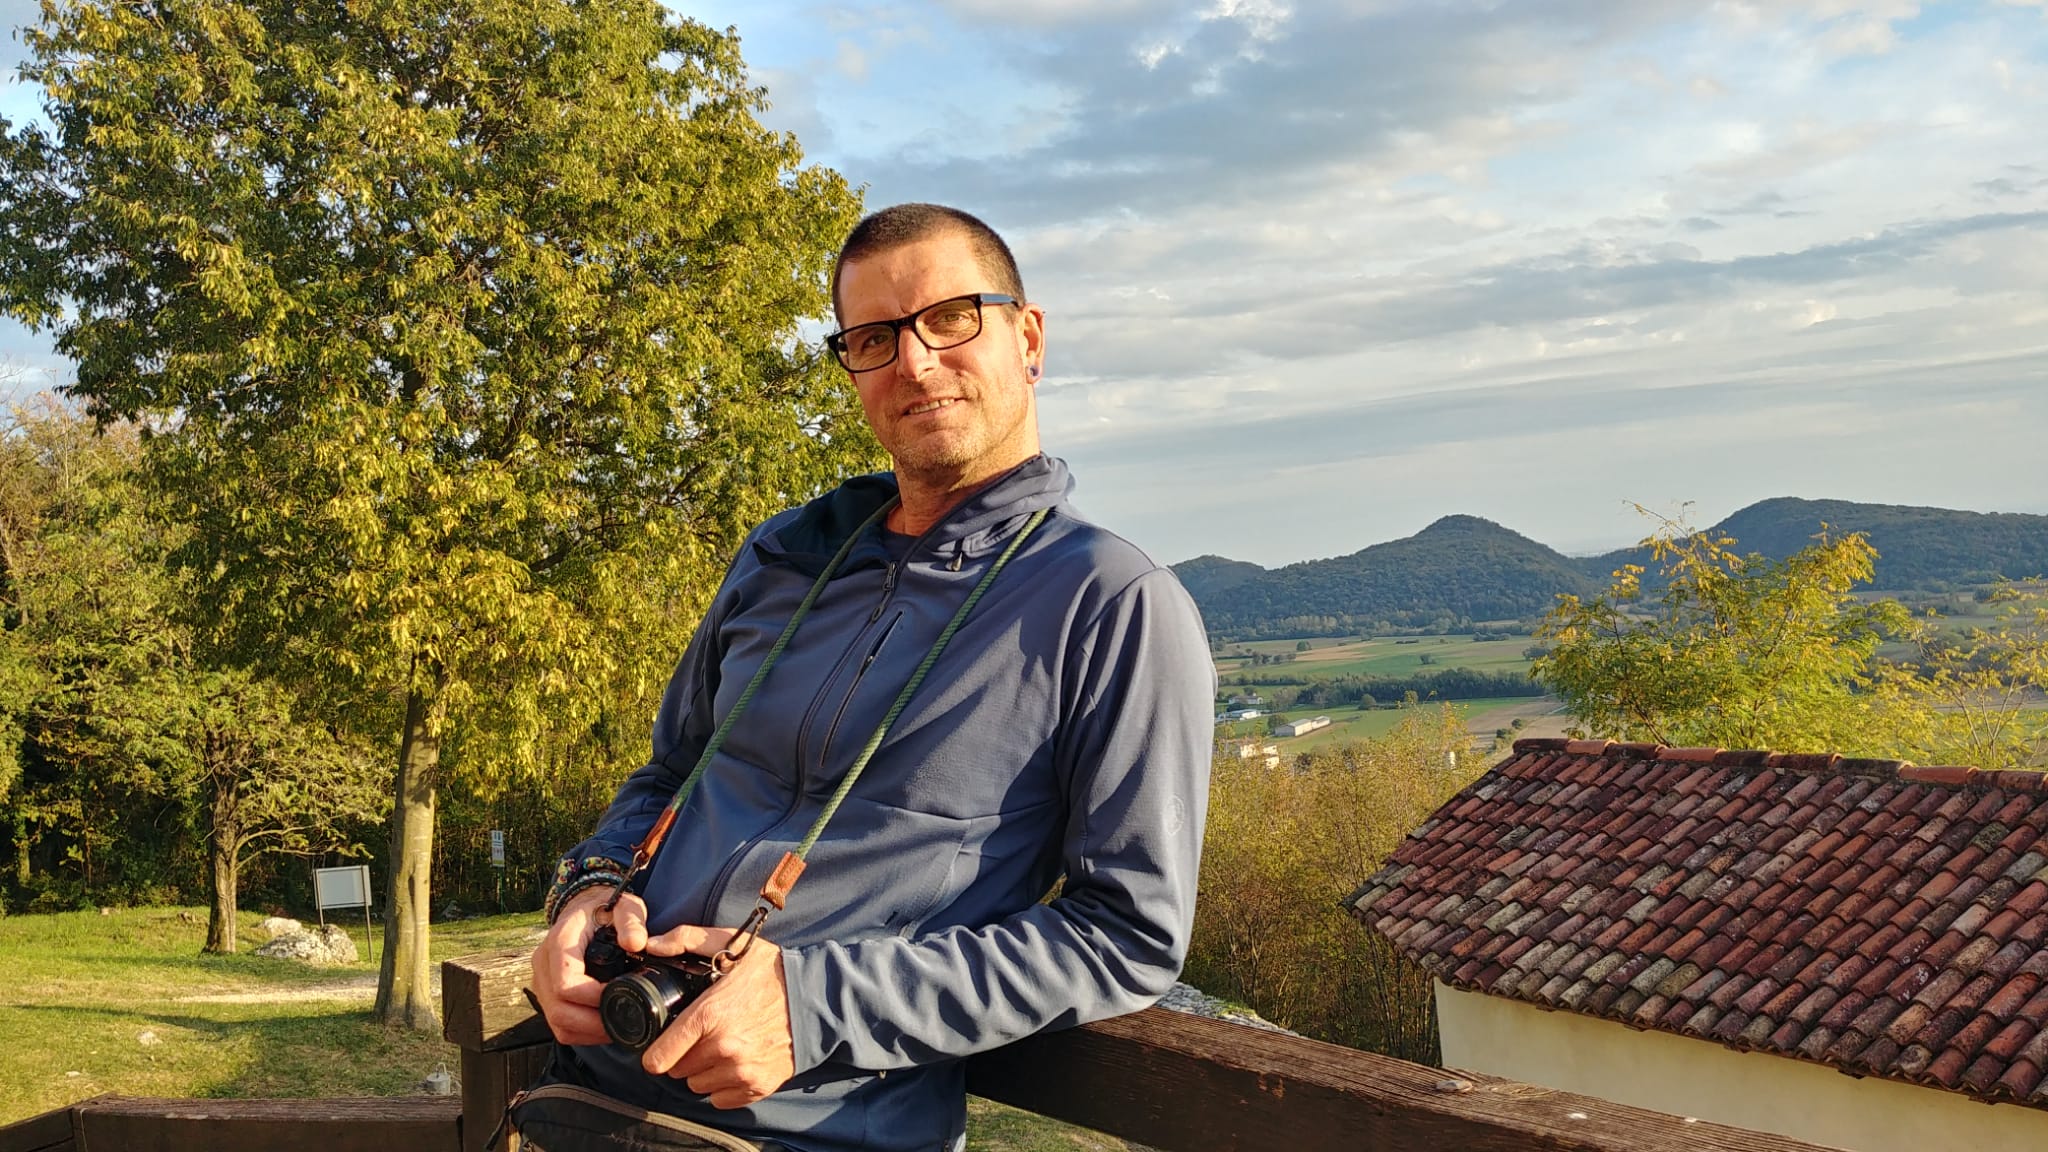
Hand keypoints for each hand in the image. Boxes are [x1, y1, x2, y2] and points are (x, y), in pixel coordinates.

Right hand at [530, 886, 648, 1045]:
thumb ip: (632, 921)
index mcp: (559, 942)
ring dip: (587, 1031)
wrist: (584, 908)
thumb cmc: (605, 909)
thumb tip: (636, 943)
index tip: (621, 997)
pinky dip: (581, 1031)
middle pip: (559, 1010)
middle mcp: (543, 963)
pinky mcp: (546, 994)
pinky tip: (604, 1025)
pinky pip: (558, 1024)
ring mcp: (541, 981)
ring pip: (557, 1022)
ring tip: (617, 1026)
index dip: (593, 998)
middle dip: (593, 1023)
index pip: (565, 983)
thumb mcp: (624, 906)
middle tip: (624, 1023)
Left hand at [639, 924, 794, 1109]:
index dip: (656, 1052)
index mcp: (708, 1015)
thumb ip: (687, 939)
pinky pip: (720, 1099)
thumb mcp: (732, 945)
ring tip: (721, 1046)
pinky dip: (723, 1085)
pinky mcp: (757, 1085)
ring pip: (697, 1086)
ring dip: (703, 1071)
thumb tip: (651, 943)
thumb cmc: (771, 972)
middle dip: (684, 1054)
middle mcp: (722, 1047)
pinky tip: (736, 1062)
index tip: (663, 1044)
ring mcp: (741, 1070)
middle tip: (703, 1034)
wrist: (816, 997)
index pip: (659, 1058)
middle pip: (677, 1071)